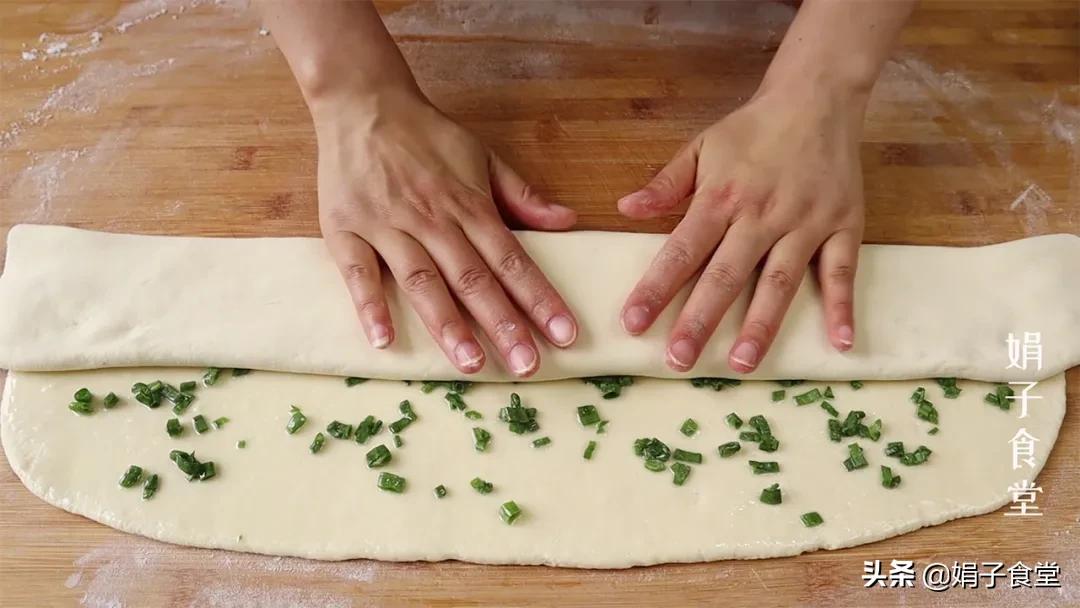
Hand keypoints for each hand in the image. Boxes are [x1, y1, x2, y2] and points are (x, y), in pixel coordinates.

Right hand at [315, 90, 578, 376]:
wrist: (363, 102)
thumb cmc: (426, 135)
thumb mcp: (482, 155)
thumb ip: (522, 194)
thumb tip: (568, 221)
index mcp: (469, 205)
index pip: (513, 259)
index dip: (540, 299)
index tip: (565, 334)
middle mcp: (433, 220)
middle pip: (474, 279)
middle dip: (504, 324)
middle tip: (527, 366)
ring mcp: (387, 226)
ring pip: (423, 281)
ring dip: (447, 325)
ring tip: (470, 365)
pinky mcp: (345, 230)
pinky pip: (358, 273)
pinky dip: (369, 306)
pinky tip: (383, 342)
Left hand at [618, 86, 865, 372]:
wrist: (817, 97)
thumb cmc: (753, 129)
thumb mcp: (701, 146)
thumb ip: (666, 183)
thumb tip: (625, 208)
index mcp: (721, 197)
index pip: (682, 250)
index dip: (656, 287)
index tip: (633, 323)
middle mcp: (762, 214)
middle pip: (726, 275)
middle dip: (700, 320)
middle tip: (678, 361)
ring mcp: (805, 222)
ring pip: (780, 281)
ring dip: (762, 324)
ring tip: (741, 364)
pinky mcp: (843, 225)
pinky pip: (843, 271)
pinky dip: (843, 306)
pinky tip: (839, 343)